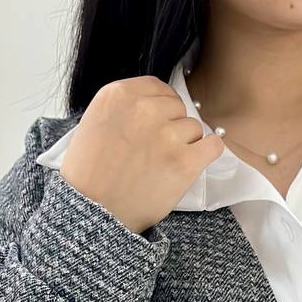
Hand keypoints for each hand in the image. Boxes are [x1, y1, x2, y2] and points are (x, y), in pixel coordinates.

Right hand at [59, 75, 225, 234]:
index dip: (161, 107)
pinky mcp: (185, 162)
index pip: (157, 88)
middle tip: (158, 151)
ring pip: (194, 128)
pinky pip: (213, 146)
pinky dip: (207, 154)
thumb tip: (152, 108)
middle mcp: (144, 109)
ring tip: (165, 165)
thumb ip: (123, 109)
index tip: (157, 124)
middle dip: (171, 127)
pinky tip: (194, 163)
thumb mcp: (94, 125)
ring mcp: (167, 135)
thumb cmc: (88, 176)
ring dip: (186, 145)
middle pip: (177, 107)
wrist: (93, 213)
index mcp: (118, 95)